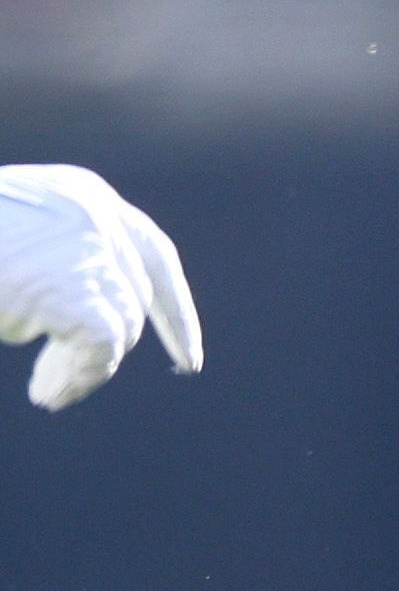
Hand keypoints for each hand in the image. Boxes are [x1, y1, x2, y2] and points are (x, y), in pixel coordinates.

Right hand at [0, 166, 201, 409]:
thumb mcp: (7, 245)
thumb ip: (43, 270)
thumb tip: (75, 329)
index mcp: (78, 195)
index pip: (151, 252)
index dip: (172, 307)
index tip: (188, 358)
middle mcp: (94, 213)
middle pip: (134, 295)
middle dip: (108, 346)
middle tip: (56, 387)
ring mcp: (86, 247)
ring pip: (120, 328)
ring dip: (84, 368)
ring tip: (45, 393)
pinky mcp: (70, 287)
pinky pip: (102, 348)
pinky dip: (80, 377)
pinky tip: (48, 395)